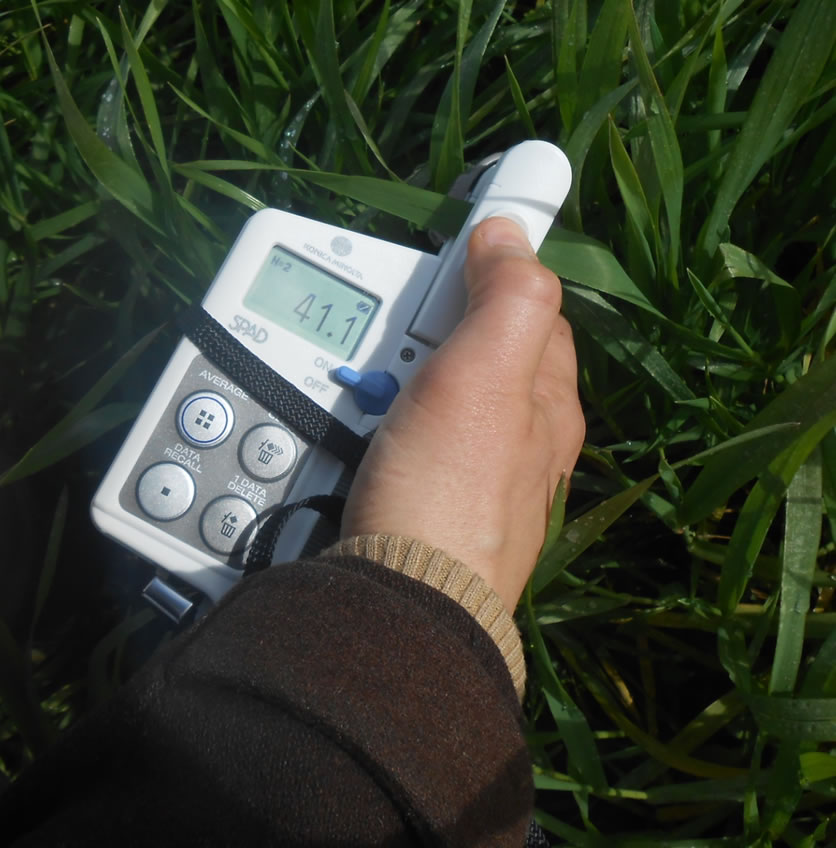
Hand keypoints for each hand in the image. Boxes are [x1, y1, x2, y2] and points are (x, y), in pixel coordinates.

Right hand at [341, 217, 584, 610]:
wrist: (405, 603)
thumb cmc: (450, 486)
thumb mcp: (490, 377)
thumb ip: (509, 298)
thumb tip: (509, 235)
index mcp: (548, 407)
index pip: (531, 313)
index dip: (493, 278)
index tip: (448, 265)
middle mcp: (526, 446)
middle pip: (482, 358)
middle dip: (435, 334)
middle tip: (391, 336)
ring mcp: (480, 482)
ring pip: (441, 403)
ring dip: (403, 382)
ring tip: (365, 383)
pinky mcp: (434, 510)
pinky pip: (412, 446)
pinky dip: (387, 428)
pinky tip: (362, 436)